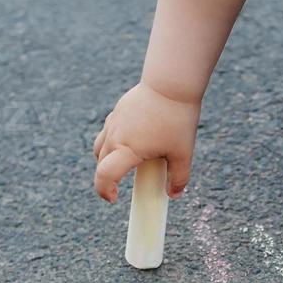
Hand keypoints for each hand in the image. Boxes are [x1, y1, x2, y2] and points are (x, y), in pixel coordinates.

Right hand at [91, 82, 199, 202]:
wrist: (171, 83)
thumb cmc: (177, 118)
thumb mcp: (183, 153)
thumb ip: (179, 177)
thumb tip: (173, 194)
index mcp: (127, 149)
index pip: (104, 176)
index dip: (104, 191)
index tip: (114, 199)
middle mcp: (115, 136)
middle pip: (100, 163)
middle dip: (106, 178)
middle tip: (119, 187)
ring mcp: (114, 122)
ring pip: (100, 146)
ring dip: (106, 160)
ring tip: (124, 164)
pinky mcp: (118, 111)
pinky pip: (109, 131)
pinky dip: (113, 142)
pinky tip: (133, 141)